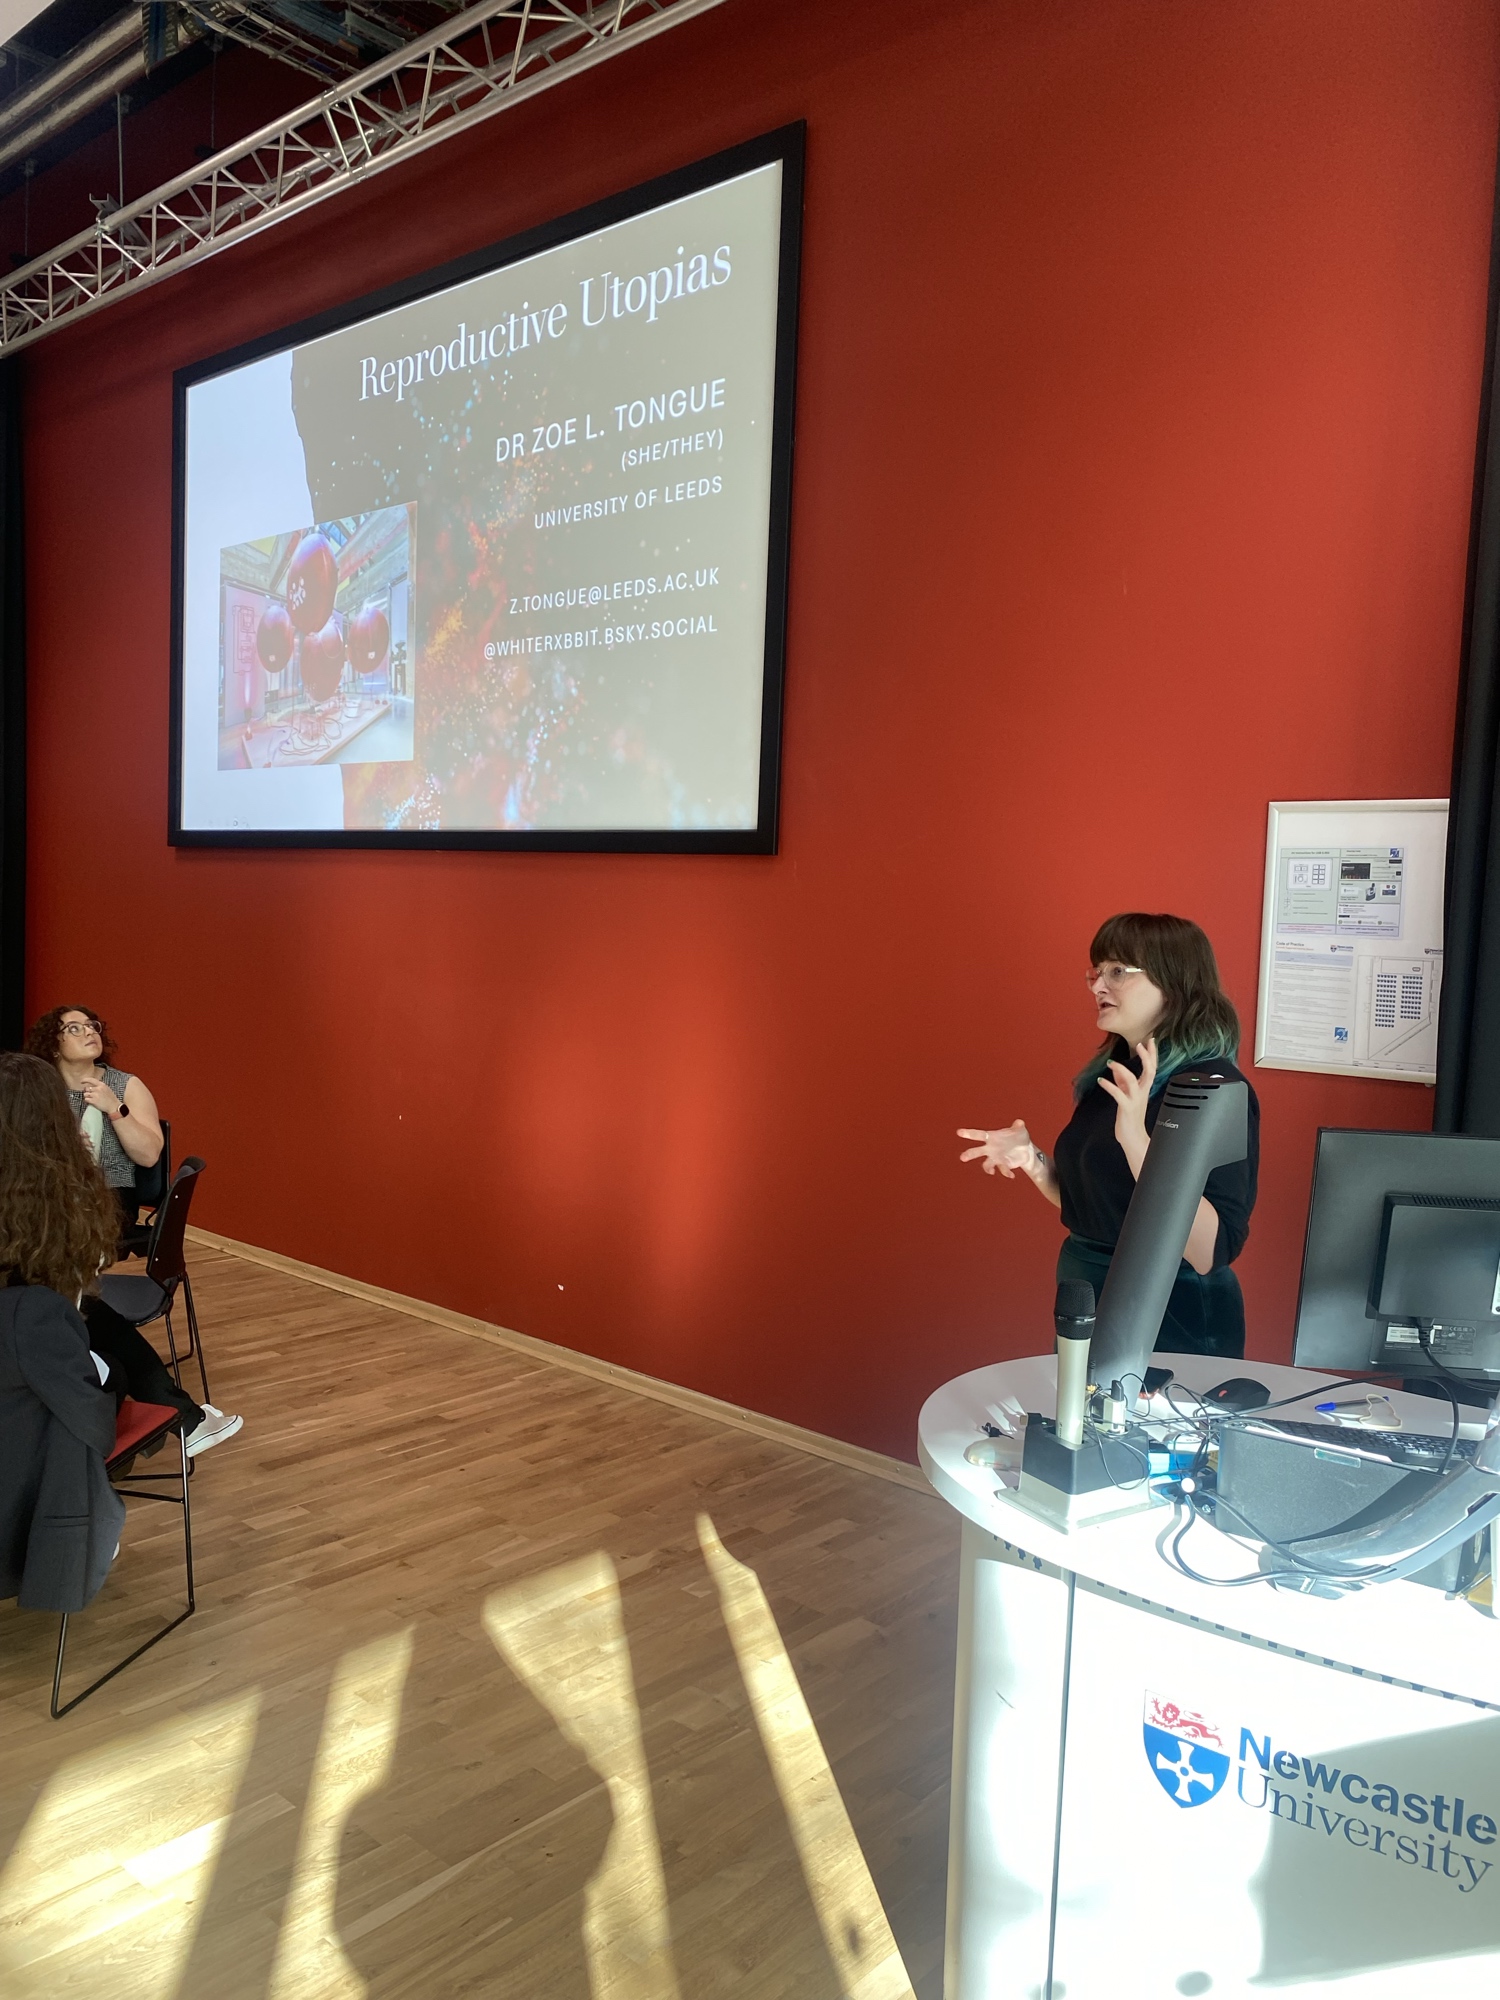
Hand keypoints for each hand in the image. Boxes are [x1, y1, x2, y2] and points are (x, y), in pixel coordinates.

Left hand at [79, 1075, 121, 1117]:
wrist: (113, 1106)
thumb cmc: (111, 1098)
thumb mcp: (107, 1089)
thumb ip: (100, 1086)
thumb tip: (91, 1086)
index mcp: (102, 1085)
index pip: (91, 1080)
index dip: (85, 1080)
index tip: (81, 1082)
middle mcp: (98, 1089)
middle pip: (86, 1088)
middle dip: (87, 1091)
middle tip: (90, 1094)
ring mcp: (95, 1095)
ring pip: (85, 1094)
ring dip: (87, 1096)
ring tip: (92, 1099)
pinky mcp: (93, 1101)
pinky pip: (86, 1099)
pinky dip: (87, 1101)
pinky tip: (92, 1102)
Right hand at [957, 1120, 1035, 1178]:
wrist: (1026, 1149)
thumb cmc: (1018, 1136)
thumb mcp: (1019, 1129)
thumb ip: (1018, 1126)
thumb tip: (1020, 1122)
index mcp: (991, 1137)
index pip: (978, 1135)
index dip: (969, 1133)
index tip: (959, 1132)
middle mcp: (990, 1148)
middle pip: (977, 1151)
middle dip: (969, 1154)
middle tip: (962, 1158)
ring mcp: (995, 1158)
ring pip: (986, 1164)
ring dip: (987, 1168)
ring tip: (991, 1171)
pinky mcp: (1003, 1165)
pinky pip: (1003, 1169)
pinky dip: (1006, 1172)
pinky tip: (1011, 1175)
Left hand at [1097, 1035, 1156, 1158]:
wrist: (1133, 1138)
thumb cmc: (1130, 1117)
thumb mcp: (1127, 1096)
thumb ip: (1122, 1082)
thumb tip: (1116, 1069)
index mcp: (1144, 1089)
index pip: (1152, 1068)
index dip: (1151, 1054)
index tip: (1150, 1041)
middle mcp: (1142, 1093)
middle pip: (1150, 1072)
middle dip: (1146, 1057)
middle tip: (1141, 1044)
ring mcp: (1135, 1100)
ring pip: (1133, 1081)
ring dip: (1122, 1069)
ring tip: (1111, 1062)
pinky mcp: (1126, 1108)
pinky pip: (1118, 1094)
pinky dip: (1109, 1086)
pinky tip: (1101, 1081)